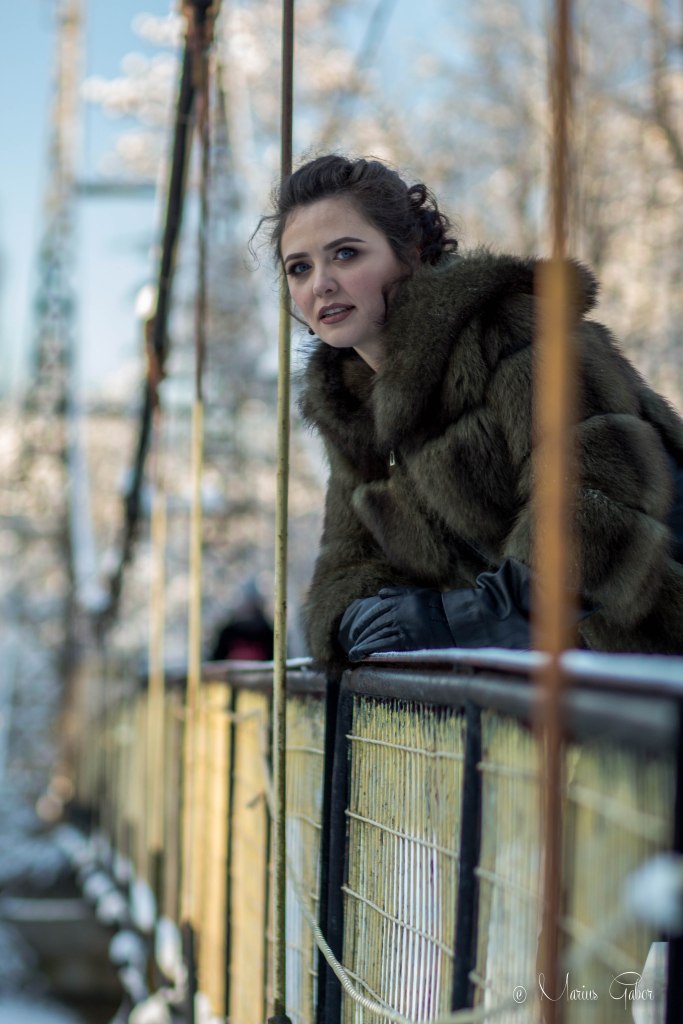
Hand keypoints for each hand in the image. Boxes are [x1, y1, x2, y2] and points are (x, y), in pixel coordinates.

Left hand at [338, 586, 453, 661]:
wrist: (453, 617)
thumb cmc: (436, 605)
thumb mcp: (416, 592)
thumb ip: (397, 592)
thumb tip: (380, 592)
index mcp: (398, 600)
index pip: (375, 611)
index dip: (363, 621)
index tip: (356, 630)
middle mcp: (397, 612)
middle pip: (373, 624)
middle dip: (361, 635)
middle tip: (352, 644)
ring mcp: (401, 625)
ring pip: (376, 635)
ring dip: (362, 645)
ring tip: (353, 654)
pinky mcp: (407, 639)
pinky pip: (384, 644)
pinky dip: (371, 649)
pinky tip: (362, 655)